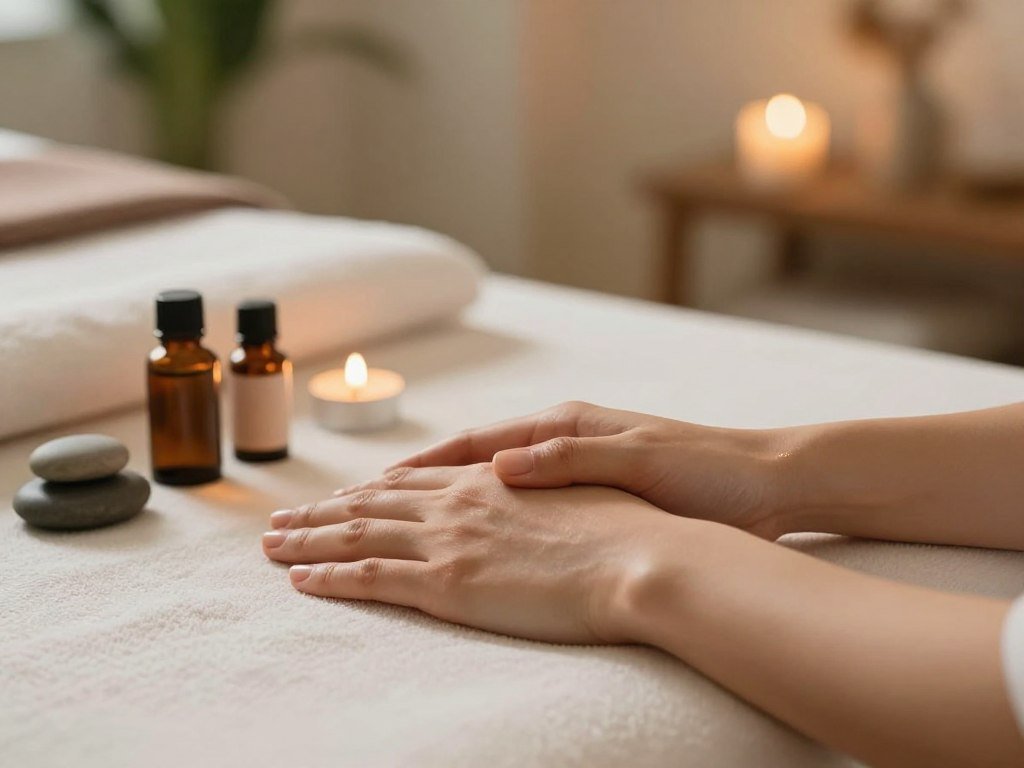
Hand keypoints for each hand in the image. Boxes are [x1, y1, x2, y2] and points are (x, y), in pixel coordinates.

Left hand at [263, 463, 678, 643]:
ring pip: (358, 534)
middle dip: (322, 510)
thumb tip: (505, 476)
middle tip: (283, 516)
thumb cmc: (627, 527)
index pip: (415, 478)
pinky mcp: (448, 585)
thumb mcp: (580, 490)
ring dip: (309, 538)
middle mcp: (460, 502)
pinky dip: (332, 578)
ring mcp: (450, 541)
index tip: (343, 492)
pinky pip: (373, 578)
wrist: (642, 559)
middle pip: (373, 502)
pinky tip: (301, 581)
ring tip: (272, 542)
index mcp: (492, 478)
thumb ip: (533, 482)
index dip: (373, 485)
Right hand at [387, 401, 786, 538]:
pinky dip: (494, 528)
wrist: (767, 486)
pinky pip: (528, 516)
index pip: (479, 444)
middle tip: (372, 503)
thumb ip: (568, 459)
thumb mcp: (636, 458)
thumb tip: (497, 470)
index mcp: (567, 427)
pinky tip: (472, 549)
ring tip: (407, 526)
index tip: (382, 482)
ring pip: (497, 492)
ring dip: (452, 507)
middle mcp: (564, 447)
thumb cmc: (707, 468)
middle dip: (423, 484)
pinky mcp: (597, 505)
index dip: (428, 465)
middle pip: (476, 466)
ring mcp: (577, 476)